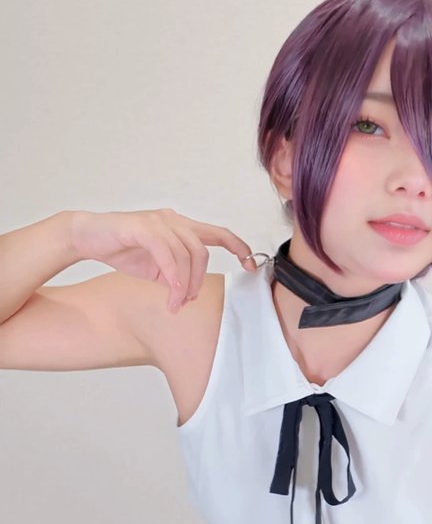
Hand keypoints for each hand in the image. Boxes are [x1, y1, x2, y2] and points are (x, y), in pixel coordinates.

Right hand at [69, 207, 255, 310]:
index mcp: (182, 227)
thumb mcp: (157, 269)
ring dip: (184, 285)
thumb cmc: (123, 250)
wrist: (88, 237)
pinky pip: (167, 253)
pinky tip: (170, 292)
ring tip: (174, 303)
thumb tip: (190, 293)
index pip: (219, 233)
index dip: (239, 247)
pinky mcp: (143, 227)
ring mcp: (160, 221)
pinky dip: (172, 276)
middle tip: (187, 302)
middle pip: (203, 252)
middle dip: (199, 282)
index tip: (251, 265)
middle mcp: (174, 220)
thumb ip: (177, 276)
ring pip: (187, 254)